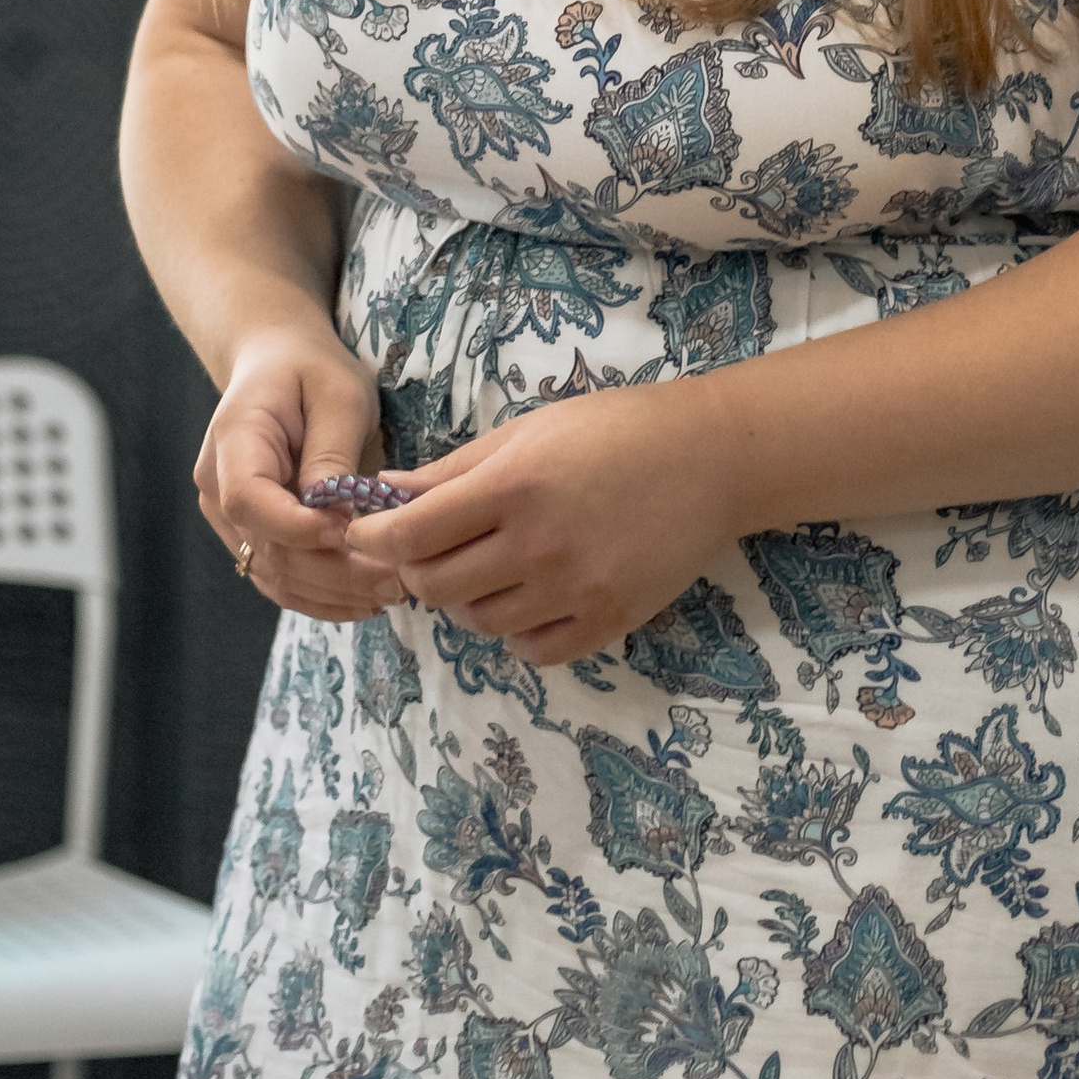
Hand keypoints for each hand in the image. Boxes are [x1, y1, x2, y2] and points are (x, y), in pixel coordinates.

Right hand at [196, 322, 407, 621]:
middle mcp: (218, 487)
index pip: (249, 500)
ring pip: (274, 574)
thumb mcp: (338, 394)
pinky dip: (321, 595)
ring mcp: (228, 519)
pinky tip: (365, 600)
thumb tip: (335, 513)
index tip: (349, 533)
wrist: (277, 365)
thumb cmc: (312, 371)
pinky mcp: (251, 535)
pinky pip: (280, 577)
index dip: (296, 527)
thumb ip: (332, 452)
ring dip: (332, 594)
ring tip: (392, 595)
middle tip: (397, 581)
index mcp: (234, 440)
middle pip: (267, 548)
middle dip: (334, 572)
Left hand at [344, 379, 744, 665]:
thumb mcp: (530, 429)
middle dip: (416, 569)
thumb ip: (454, 469)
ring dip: (468, 599)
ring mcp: (575, 589)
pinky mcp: (607, 620)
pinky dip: (518, 632)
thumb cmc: (617, 428)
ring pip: (479, 623)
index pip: (412, 535)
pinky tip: (532, 597)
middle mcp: (540, 544)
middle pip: (435, 586)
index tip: (365, 532)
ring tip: (491, 565)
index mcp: (515, 486)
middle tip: (429, 549)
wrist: (713, 457)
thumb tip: (384, 492)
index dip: (374, 538)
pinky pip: (532, 651)